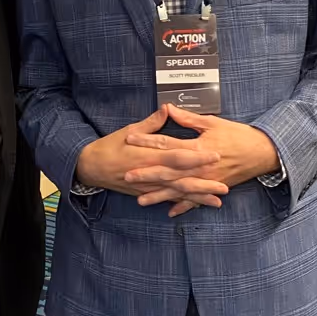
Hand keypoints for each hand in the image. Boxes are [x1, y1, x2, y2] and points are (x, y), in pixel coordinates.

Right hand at [76, 106, 228, 208]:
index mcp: (148, 155)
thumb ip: (152, 123)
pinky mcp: (146, 193)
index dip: (197, 157)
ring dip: (198, 197)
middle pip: (181, 179)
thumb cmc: (110, 146)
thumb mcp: (130, 130)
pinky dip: (183, 204)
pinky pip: (167, 200)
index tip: (215, 155)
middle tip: (225, 185)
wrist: (92, 167)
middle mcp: (150, 173)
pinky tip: (197, 207)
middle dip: (204, 183)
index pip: (177, 156)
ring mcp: (148, 186)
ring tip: (217, 201)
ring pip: (177, 193)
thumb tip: (167, 108)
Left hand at [124, 104, 280, 215]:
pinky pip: (196, 200)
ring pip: (179, 189)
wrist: (262, 152)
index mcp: (197, 147)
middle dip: (147, 174)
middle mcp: (200, 166)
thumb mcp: (212, 123)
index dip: (147, 141)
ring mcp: (207, 179)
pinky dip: (184, 207)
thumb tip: (168, 108)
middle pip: (168, 170)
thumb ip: (188, 118)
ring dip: (159, 195)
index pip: (167, 143)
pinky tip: (169, 212)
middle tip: (127, 175)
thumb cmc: (237, 135)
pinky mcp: (214, 188)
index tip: (129, 139)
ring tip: (141, 200)